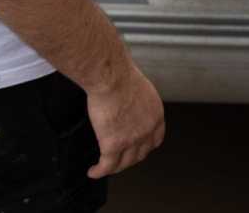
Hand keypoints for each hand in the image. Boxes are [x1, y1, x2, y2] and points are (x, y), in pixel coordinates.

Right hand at [84, 64, 165, 178]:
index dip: (145, 147)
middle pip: (140, 154)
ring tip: (104, 167)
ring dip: (114, 168)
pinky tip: (93, 172)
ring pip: (124, 163)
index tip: (137, 148)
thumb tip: (130, 105)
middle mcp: (147, 129)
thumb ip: (138, 103)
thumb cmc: (121, 75)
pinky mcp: (113, 144)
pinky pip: (107, 166)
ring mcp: (132, 139)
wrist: (111, 77)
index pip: (155, 139)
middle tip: (119, 158)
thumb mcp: (140, 89)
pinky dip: (99, 172)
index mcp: (155, 114)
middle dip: (129, 159)